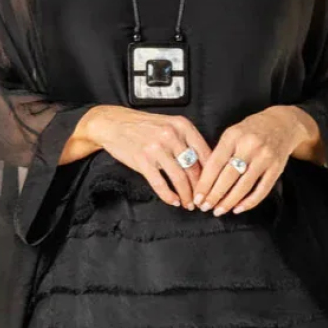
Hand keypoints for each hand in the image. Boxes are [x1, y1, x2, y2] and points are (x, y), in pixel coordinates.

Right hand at [86, 105, 212, 209]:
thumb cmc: (143, 125)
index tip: (214, 186)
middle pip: (194, 168)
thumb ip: (186, 141)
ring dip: (186, 195)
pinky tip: (174, 201)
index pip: (205, 153)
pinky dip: (169, 196)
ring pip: (179, 178)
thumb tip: (205, 165)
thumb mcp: (169, 125)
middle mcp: (171, 135)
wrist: (113, 123)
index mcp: (182, 125)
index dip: (212, 174)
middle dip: (200, 189)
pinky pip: (160, 183)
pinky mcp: (142, 160)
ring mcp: (156, 148)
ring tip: (189, 204)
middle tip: (203, 200)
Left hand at [191, 106, 321, 215]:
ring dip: (229, 202)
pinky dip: (249, 202)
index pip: (215, 163)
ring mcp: (265, 157)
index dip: (205, 183)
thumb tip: (204, 181)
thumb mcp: (233, 133)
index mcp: (233, 136)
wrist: (282, 123)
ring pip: (244, 186)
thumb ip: (220, 153)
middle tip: (204, 207)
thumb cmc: (251, 130)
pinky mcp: (277, 168)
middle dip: (214, 195)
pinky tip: (238, 209)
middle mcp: (249, 146)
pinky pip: (262, 190)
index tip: (197, 197)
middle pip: (228, 176)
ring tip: (219, 210)